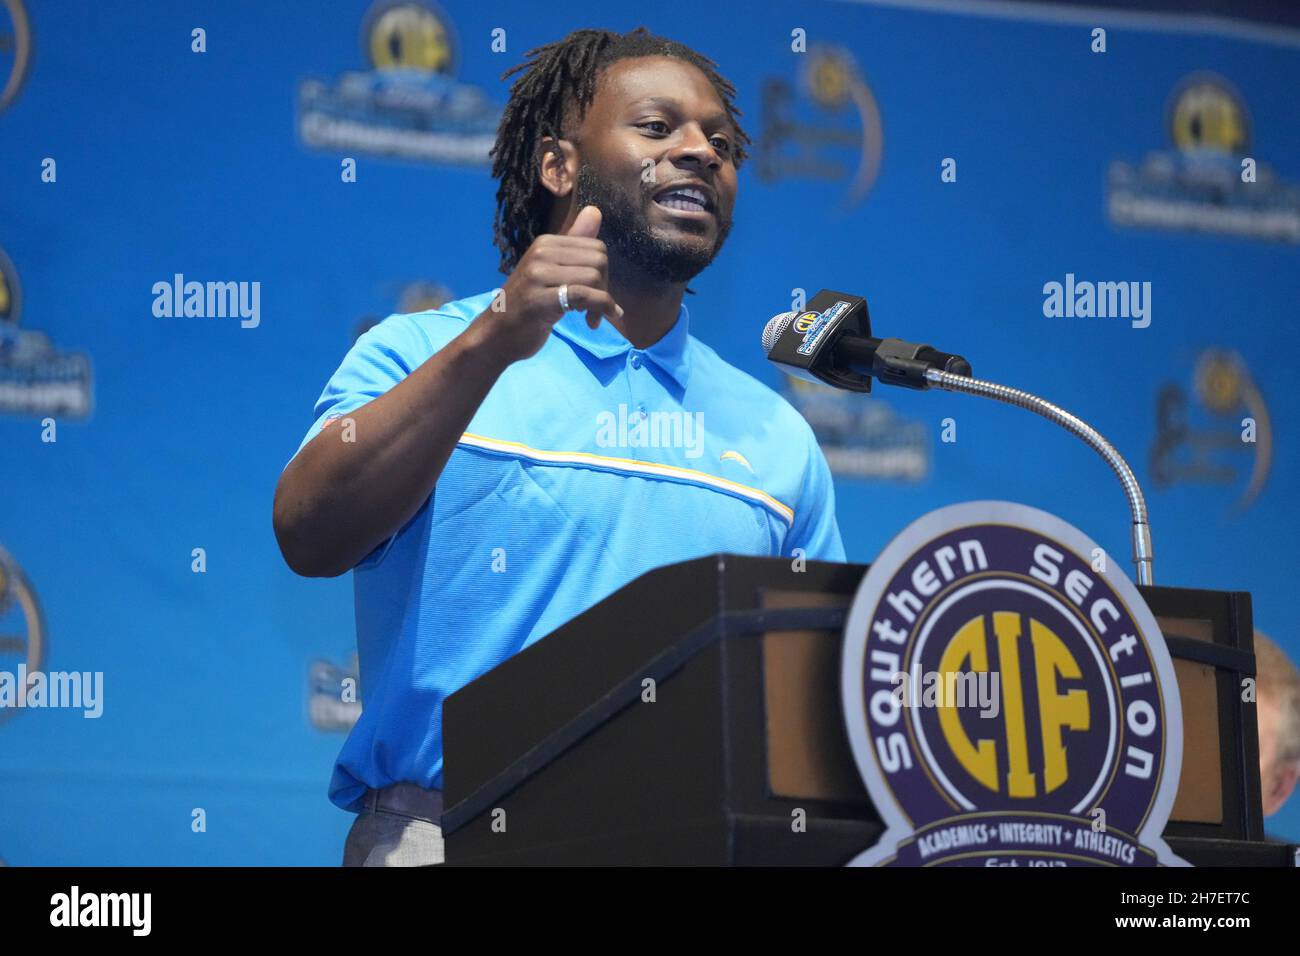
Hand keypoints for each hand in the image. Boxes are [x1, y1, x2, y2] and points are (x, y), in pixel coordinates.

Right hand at [474, 205, 623, 364]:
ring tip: (590, 318)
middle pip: (599, 261)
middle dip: (604, 287)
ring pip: (594, 278)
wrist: (497, 335)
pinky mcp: (540, 299)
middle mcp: (541, 252)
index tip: (593, 294)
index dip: (603, 273)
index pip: (596, 247)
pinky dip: (599, 309)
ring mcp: (538, 274)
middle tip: (595, 309)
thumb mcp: (550, 271)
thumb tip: (596, 211)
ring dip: (601, 303)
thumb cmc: (526, 306)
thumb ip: (574, 244)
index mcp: (545, 243)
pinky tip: (593, 323)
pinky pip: (584, 296)